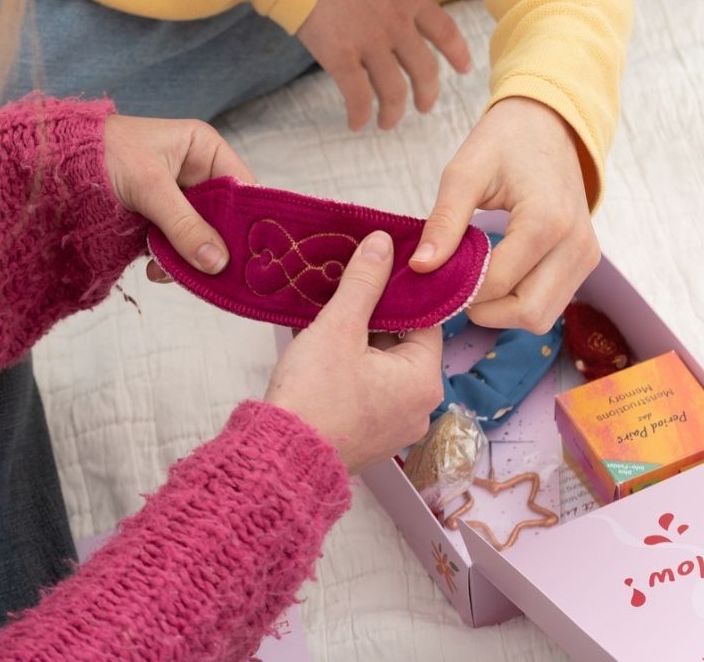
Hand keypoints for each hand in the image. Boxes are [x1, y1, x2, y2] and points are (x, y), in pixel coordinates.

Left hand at [103, 115, 253, 277]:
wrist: (55, 164)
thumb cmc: (105, 154)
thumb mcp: (149, 187)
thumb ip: (184, 225)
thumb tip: (218, 263)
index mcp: (204, 149)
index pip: (242, 186)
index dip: (248, 219)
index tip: (251, 254)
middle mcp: (197, 172)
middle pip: (223, 217)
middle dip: (214, 246)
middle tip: (211, 274)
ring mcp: (178, 198)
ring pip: (200, 236)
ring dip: (188, 259)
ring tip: (166, 271)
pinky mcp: (159, 219)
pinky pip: (178, 245)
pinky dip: (169, 261)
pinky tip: (153, 268)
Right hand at [264, 231, 444, 473]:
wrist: (279, 458)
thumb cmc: (314, 396)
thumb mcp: (340, 326)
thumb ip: (364, 281)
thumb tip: (383, 244)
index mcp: (424, 381)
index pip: (424, 319)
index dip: (398, 290)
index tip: (376, 267)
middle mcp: (417, 408)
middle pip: (400, 342)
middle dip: (370, 313)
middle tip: (343, 287)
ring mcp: (392, 426)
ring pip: (378, 364)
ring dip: (354, 339)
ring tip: (325, 312)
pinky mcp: (366, 435)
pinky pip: (363, 387)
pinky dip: (346, 365)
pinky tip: (317, 345)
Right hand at [297, 0, 470, 131]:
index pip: (445, 32)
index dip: (457, 54)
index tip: (463, 69)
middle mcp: (398, 25)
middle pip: (424, 70)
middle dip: (427, 94)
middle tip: (424, 107)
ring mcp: (371, 44)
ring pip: (393, 91)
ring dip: (393, 112)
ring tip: (387, 123)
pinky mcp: (341, 58)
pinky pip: (357, 96)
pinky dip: (360, 114)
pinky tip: (356, 123)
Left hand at [408, 97, 599, 332]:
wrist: (547, 122)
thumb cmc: (505, 140)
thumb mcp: (464, 173)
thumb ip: (445, 222)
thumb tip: (421, 266)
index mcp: (547, 220)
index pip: (500, 283)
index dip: (461, 289)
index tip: (433, 276)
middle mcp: (576, 244)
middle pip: (528, 312)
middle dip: (485, 309)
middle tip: (453, 284)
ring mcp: (586, 255)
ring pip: (543, 315)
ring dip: (503, 310)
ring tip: (473, 279)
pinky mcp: (586, 260)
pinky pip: (551, 301)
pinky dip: (520, 300)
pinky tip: (495, 274)